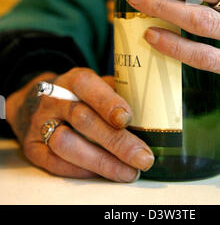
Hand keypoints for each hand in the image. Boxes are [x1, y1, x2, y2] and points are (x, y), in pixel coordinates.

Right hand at [6, 69, 153, 179]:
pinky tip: (105, 174)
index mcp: (73, 80)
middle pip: (83, 120)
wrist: (32, 105)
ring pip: (67, 144)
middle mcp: (54, 100)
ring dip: (101, 162)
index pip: (88, 86)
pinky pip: (56, 163)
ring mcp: (40, 124)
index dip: (107, 102)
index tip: (127, 118)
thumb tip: (151, 108)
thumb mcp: (94, 86)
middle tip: (143, 157)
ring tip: (128, 172)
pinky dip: (82, 171)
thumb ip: (116, 93)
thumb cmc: (77, 97)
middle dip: (116, 141)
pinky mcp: (33, 148)